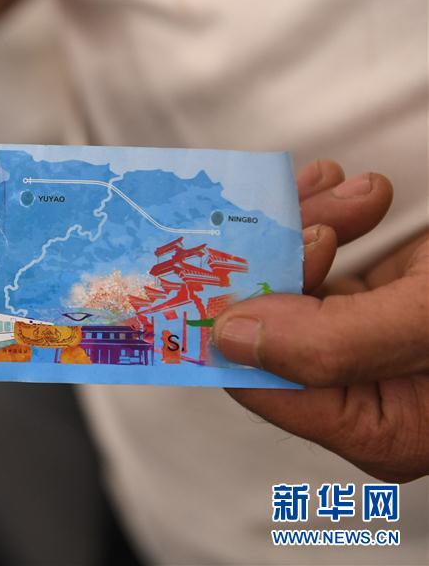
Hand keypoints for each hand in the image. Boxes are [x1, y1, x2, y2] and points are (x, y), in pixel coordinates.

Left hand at [215, 160, 427, 481]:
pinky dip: (333, 218)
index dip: (241, 315)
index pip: (263, 381)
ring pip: (295, 281)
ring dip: (314, 224)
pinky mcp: (386, 298)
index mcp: (378, 426)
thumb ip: (331, 344)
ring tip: (360, 192)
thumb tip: (230, 339)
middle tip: (311, 211)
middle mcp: (367, 392)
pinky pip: (328, 260)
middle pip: (273, 323)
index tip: (230, 256)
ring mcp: (373, 342)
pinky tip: (357, 191)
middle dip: (285, 257)